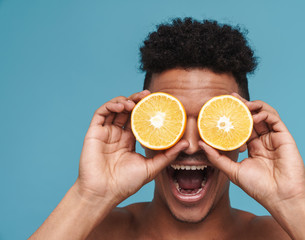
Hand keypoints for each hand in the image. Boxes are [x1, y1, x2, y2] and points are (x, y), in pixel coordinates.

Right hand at [76, 90, 187, 205]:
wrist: (104, 193)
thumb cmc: (126, 184)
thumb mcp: (151, 168)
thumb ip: (167, 155)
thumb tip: (186, 143)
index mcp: (129, 141)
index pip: (139, 120)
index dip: (146, 110)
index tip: (158, 102)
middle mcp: (117, 135)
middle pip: (128, 111)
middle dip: (137, 100)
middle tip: (148, 95)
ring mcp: (105, 133)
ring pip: (115, 109)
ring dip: (125, 101)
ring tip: (135, 101)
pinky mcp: (94, 132)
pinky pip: (101, 113)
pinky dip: (111, 105)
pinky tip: (122, 106)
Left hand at [199, 93, 304, 208]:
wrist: (280, 197)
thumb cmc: (259, 187)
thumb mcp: (232, 171)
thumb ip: (217, 158)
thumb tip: (201, 145)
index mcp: (253, 147)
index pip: (242, 127)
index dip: (233, 117)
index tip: (221, 109)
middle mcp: (263, 140)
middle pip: (252, 117)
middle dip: (241, 106)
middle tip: (230, 98)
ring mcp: (274, 138)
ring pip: (264, 114)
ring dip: (253, 106)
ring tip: (241, 104)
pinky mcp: (284, 137)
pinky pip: (274, 119)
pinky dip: (264, 113)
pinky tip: (254, 116)